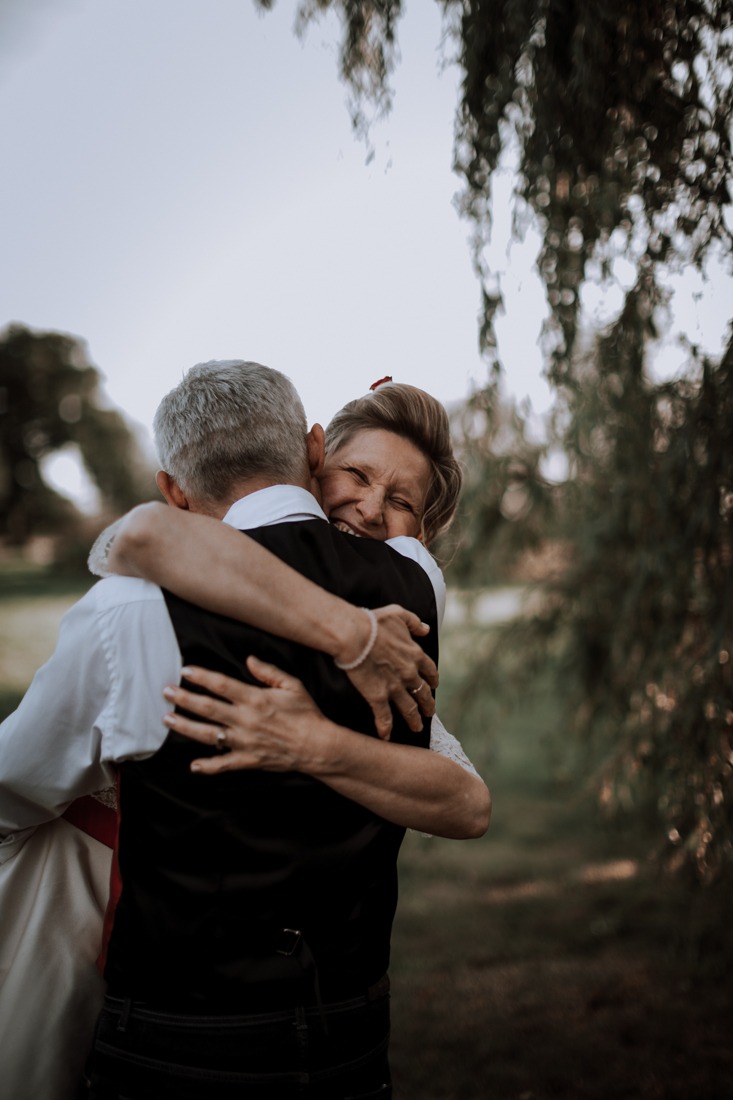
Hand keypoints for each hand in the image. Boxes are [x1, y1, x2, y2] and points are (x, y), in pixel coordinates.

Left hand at [163, 657, 329, 774]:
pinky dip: (208, 766)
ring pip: (209, 734)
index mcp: (255, 699)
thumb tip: (249, 659)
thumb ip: (269, 672)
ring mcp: (245, 741)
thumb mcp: (292, 685)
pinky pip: (224, 764)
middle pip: (208, 707)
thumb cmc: (306, 713)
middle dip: (184, 699)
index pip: (222, 685)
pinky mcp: (248, 760)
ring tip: (168, 719)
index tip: (185, 671)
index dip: (202, 677)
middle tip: (166, 692)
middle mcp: (246, 719)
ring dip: (186, 727)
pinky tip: (193, 766)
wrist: (317, 746)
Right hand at [344, 605, 437, 739]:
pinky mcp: (378, 697)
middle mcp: (409, 674)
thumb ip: (414, 622)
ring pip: (409, 708)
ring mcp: (395, 687)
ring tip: (416, 728)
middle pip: (423, 693)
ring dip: (413, 719)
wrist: (355, 635)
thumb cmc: (374, 622)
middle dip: (427, 704)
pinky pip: (384, 716)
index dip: (432, 679)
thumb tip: (426, 629)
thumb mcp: (398, 614)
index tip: (433, 686)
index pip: (430, 670)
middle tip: (430, 712)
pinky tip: (385, 737)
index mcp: (415, 654)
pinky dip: (385, 728)